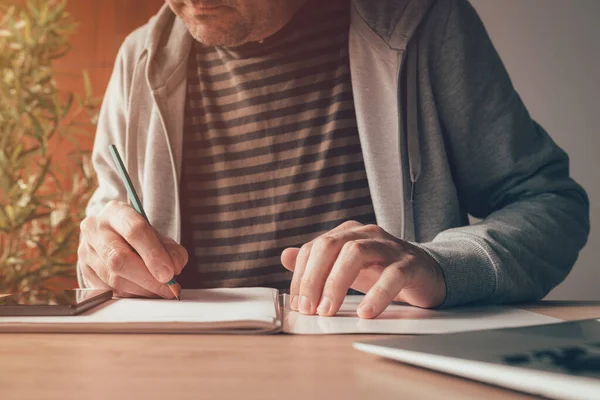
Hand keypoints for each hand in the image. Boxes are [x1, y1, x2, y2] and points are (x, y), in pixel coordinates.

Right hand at [78, 200, 187, 297]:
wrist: (114, 235)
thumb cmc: (139, 236)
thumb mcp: (158, 235)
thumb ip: (171, 250)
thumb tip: (175, 267)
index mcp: (116, 211)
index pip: (135, 231)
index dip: (153, 254)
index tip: (169, 273)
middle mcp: (95, 229)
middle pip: (119, 258)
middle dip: (147, 277)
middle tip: (167, 287)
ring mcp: (86, 251)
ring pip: (113, 277)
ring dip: (141, 289)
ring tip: (159, 291)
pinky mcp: (84, 271)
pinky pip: (107, 290)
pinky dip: (129, 295)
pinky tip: (143, 292)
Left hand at [281, 221, 445, 318]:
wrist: (428, 274)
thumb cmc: (383, 271)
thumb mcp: (346, 268)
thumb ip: (317, 262)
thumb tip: (284, 256)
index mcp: (347, 234)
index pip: (314, 248)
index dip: (301, 276)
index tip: (297, 304)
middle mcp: (366, 234)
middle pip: (330, 246)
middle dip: (314, 278)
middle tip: (308, 308)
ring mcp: (389, 246)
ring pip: (356, 253)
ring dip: (336, 283)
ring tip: (328, 310)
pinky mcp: (411, 263)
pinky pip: (392, 275)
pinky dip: (377, 294)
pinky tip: (365, 312)